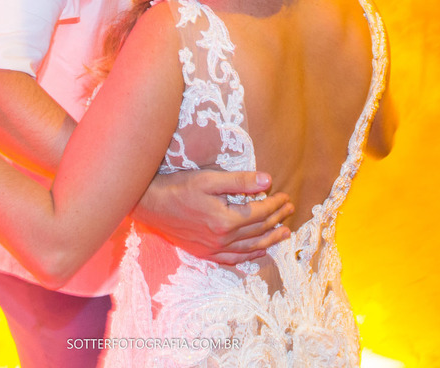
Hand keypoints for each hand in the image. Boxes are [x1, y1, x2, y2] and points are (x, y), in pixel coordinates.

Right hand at [134, 169, 293, 263]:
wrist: (150, 204)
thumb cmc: (178, 187)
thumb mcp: (209, 179)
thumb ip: (240, 181)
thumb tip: (267, 181)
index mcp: (225, 220)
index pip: (260, 212)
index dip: (275, 204)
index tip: (285, 195)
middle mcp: (222, 239)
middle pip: (258, 230)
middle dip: (277, 219)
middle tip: (289, 210)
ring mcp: (213, 249)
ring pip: (250, 247)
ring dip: (270, 238)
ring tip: (284, 232)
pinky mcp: (204, 253)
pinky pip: (233, 259)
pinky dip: (250, 255)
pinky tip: (259, 250)